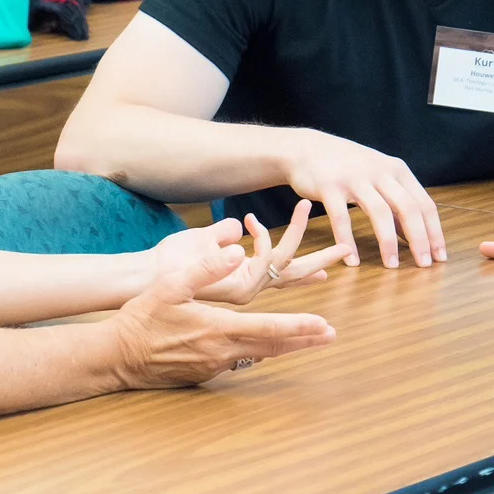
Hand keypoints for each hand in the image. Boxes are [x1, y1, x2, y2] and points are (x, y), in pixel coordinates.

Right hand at [112, 240, 335, 388]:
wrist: (118, 357)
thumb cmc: (143, 317)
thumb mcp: (172, 285)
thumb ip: (207, 268)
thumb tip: (239, 251)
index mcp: (219, 328)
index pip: (270, 328)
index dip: (300, 327)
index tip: (324, 326)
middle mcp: (223, 352)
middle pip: (273, 346)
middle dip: (304, 340)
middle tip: (331, 336)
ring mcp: (215, 366)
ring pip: (258, 354)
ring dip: (284, 346)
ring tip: (306, 339)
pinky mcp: (205, 373)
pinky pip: (238, 360)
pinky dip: (256, 350)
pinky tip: (260, 344)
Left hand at [154, 201, 349, 304]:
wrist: (148, 277)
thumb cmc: (171, 262)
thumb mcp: (202, 241)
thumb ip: (223, 235)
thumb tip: (238, 226)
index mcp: (243, 277)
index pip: (283, 273)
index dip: (306, 268)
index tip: (329, 264)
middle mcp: (248, 286)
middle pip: (294, 273)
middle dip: (320, 259)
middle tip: (345, 247)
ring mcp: (245, 288)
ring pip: (284, 260)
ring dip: (295, 231)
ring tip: (303, 204)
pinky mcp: (238, 286)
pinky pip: (264, 258)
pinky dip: (264, 237)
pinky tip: (253, 221)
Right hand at [286, 130, 444, 268]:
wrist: (306, 148)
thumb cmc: (346, 167)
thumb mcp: (377, 176)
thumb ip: (396, 202)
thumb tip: (414, 236)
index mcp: (396, 169)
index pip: (423, 204)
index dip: (434, 232)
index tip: (439, 258)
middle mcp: (379, 171)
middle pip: (407, 208)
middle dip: (419, 239)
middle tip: (423, 265)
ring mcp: (354, 177)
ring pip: (379, 212)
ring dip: (388, 242)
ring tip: (392, 265)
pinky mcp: (329, 186)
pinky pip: (342, 217)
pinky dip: (348, 241)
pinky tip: (352, 260)